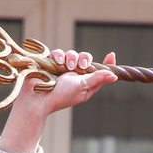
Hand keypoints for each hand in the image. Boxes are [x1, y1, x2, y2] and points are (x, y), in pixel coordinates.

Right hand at [0, 50, 116, 152]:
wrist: (38, 99)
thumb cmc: (61, 96)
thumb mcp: (83, 86)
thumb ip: (97, 79)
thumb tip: (114, 76)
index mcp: (84, 85)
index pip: (98, 73)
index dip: (105, 64)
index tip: (111, 55)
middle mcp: (74, 76)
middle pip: (86, 59)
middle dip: (85, 59)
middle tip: (81, 66)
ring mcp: (62, 70)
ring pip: (72, 54)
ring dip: (71, 58)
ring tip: (66, 66)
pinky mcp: (51, 64)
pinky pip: (58, 53)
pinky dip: (59, 56)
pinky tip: (59, 62)